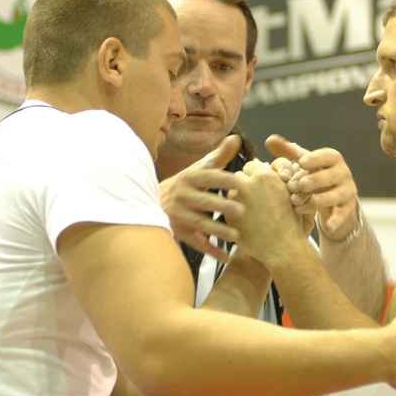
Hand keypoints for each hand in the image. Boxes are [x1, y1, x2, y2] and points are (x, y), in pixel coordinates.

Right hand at [159, 135, 246, 261]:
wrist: (153, 203)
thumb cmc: (186, 184)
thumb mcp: (198, 169)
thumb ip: (218, 157)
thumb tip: (236, 138)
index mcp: (189, 178)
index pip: (207, 176)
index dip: (224, 178)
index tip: (242, 181)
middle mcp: (181, 196)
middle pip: (204, 201)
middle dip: (222, 205)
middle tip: (242, 211)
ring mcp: (178, 215)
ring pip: (199, 223)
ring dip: (218, 231)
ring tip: (237, 237)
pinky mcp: (178, 232)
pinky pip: (195, 242)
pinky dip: (210, 250)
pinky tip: (227, 257)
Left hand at [226, 159, 306, 267]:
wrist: (283, 247)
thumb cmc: (290, 220)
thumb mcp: (287, 192)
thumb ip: (272, 176)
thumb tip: (258, 164)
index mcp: (265, 176)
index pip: (252, 165)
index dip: (256, 175)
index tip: (261, 185)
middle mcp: (248, 185)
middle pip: (238, 176)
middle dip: (244, 184)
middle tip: (254, 198)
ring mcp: (236, 202)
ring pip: (230, 192)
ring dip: (236, 197)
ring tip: (250, 211)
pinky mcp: (228, 216)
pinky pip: (226, 208)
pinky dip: (232, 212)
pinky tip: (245, 221)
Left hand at [266, 134, 358, 239]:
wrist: (334, 197)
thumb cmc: (315, 174)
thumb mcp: (304, 163)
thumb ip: (288, 151)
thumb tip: (269, 140)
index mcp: (333, 159)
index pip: (328, 156)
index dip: (315, 159)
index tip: (301, 163)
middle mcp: (343, 174)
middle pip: (331, 176)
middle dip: (313, 181)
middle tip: (296, 186)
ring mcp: (347, 191)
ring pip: (336, 195)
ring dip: (317, 200)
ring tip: (298, 204)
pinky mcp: (348, 208)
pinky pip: (343, 214)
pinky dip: (336, 220)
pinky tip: (327, 226)